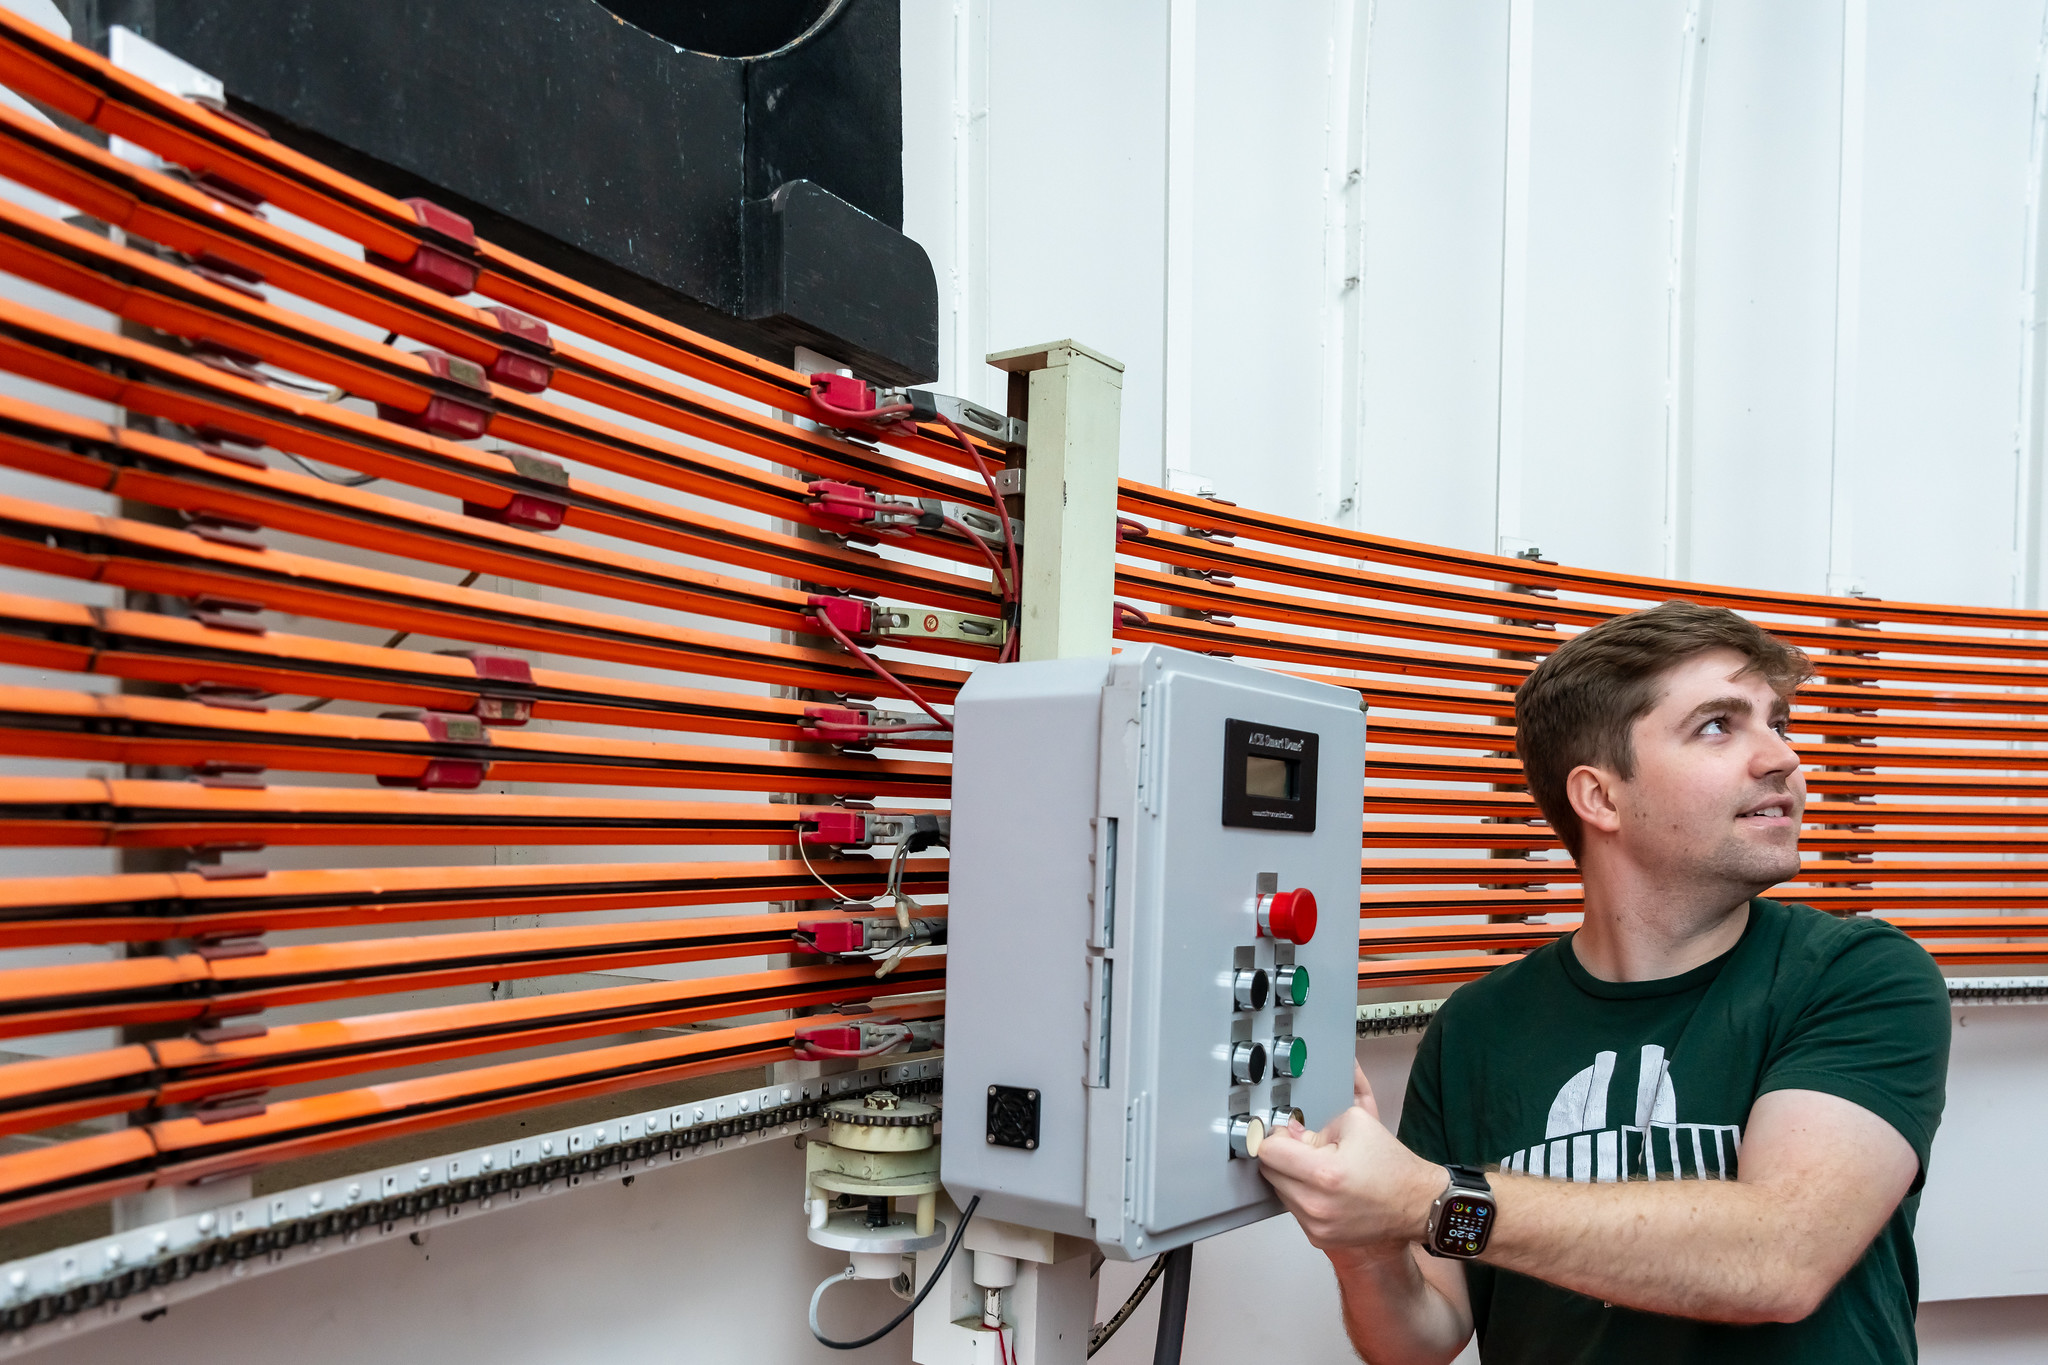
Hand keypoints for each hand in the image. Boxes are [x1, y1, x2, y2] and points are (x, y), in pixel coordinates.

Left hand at [1258, 1063, 1444, 1257]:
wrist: (1418, 1205)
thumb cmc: (1392, 1166)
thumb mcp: (1356, 1123)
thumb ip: (1313, 1126)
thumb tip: (1287, 1132)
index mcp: (1323, 1173)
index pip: (1269, 1151)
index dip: (1276, 1136)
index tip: (1284, 1133)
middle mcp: (1316, 1205)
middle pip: (1269, 1172)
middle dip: (1283, 1156)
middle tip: (1305, 1149)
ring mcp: (1316, 1226)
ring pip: (1279, 1191)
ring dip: (1291, 1177)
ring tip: (1321, 1170)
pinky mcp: (1319, 1238)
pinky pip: (1294, 1209)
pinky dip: (1303, 1196)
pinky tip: (1326, 1189)